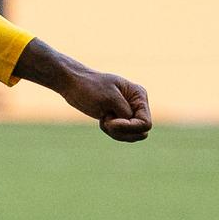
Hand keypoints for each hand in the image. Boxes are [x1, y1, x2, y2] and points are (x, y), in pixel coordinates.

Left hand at [13, 39, 150, 141]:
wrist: (73, 84)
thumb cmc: (90, 87)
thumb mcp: (109, 98)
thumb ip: (125, 112)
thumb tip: (136, 125)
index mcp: (139, 96)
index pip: (145, 123)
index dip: (129, 127)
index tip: (110, 121)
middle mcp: (137, 105)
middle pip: (141, 132)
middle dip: (122, 132)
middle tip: (106, 121)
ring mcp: (128, 113)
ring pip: (132, 136)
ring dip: (116, 133)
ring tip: (104, 120)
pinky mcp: (118, 119)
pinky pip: (121, 134)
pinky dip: (111, 132)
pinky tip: (102, 120)